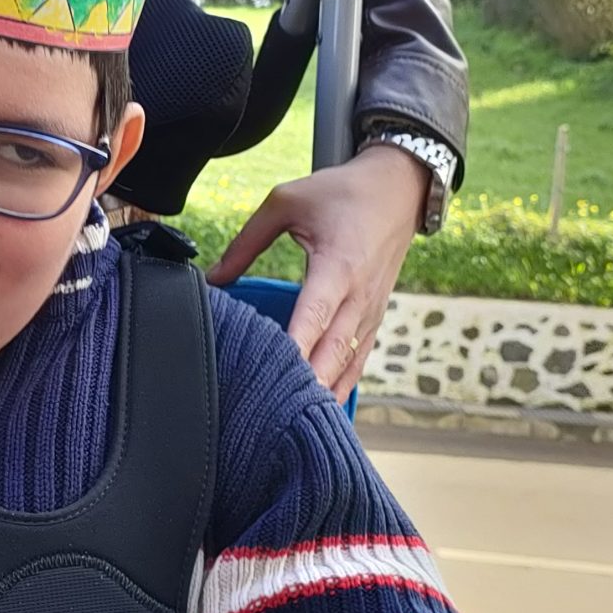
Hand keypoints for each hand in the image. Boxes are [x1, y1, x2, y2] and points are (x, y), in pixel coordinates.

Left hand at [206, 141, 426, 400]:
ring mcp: (371, 311)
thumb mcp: (286, 202)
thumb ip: (246, 243)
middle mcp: (359, 296)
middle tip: (272, 414)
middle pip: (332, 352)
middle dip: (305, 385)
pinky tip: (319, 408)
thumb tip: (214, 279)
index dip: (295, 349)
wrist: (398, 188)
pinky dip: (340, 386)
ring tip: (292, 423)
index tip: (274, 376)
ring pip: (347, 364)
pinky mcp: (375, 318)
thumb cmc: (341, 193)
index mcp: (337, 266)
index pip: (314, 317)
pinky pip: (358, 361)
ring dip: (323, 393)